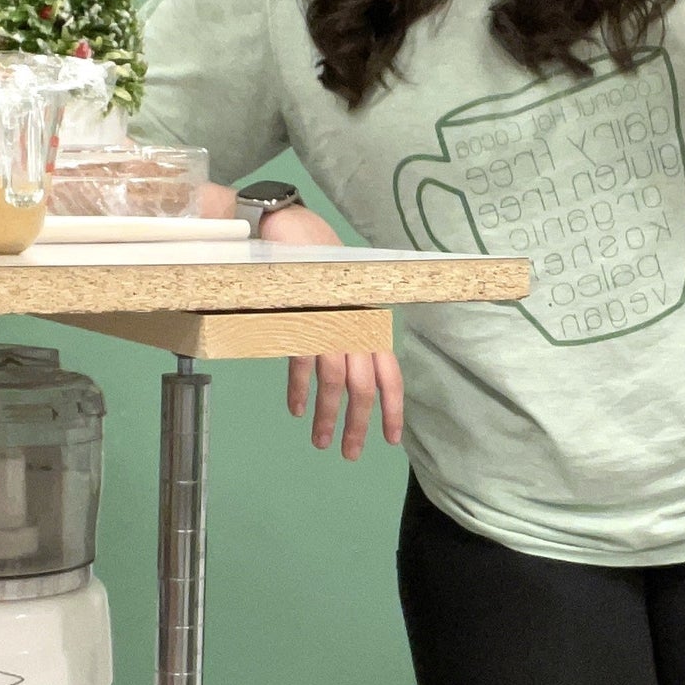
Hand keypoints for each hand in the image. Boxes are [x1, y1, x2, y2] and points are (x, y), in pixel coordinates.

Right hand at [259, 204, 405, 461]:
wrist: (291, 230)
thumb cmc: (317, 265)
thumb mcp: (342, 301)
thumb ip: (349, 333)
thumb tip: (350, 375)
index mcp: (370, 322)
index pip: (390, 373)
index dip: (393, 409)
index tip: (391, 440)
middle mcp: (356, 325)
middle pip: (364, 387)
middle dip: (359, 425)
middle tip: (349, 454)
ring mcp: (330, 323)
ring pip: (335, 383)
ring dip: (328, 417)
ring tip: (321, 442)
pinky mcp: (301, 320)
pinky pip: (303, 364)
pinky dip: (299, 390)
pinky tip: (297, 409)